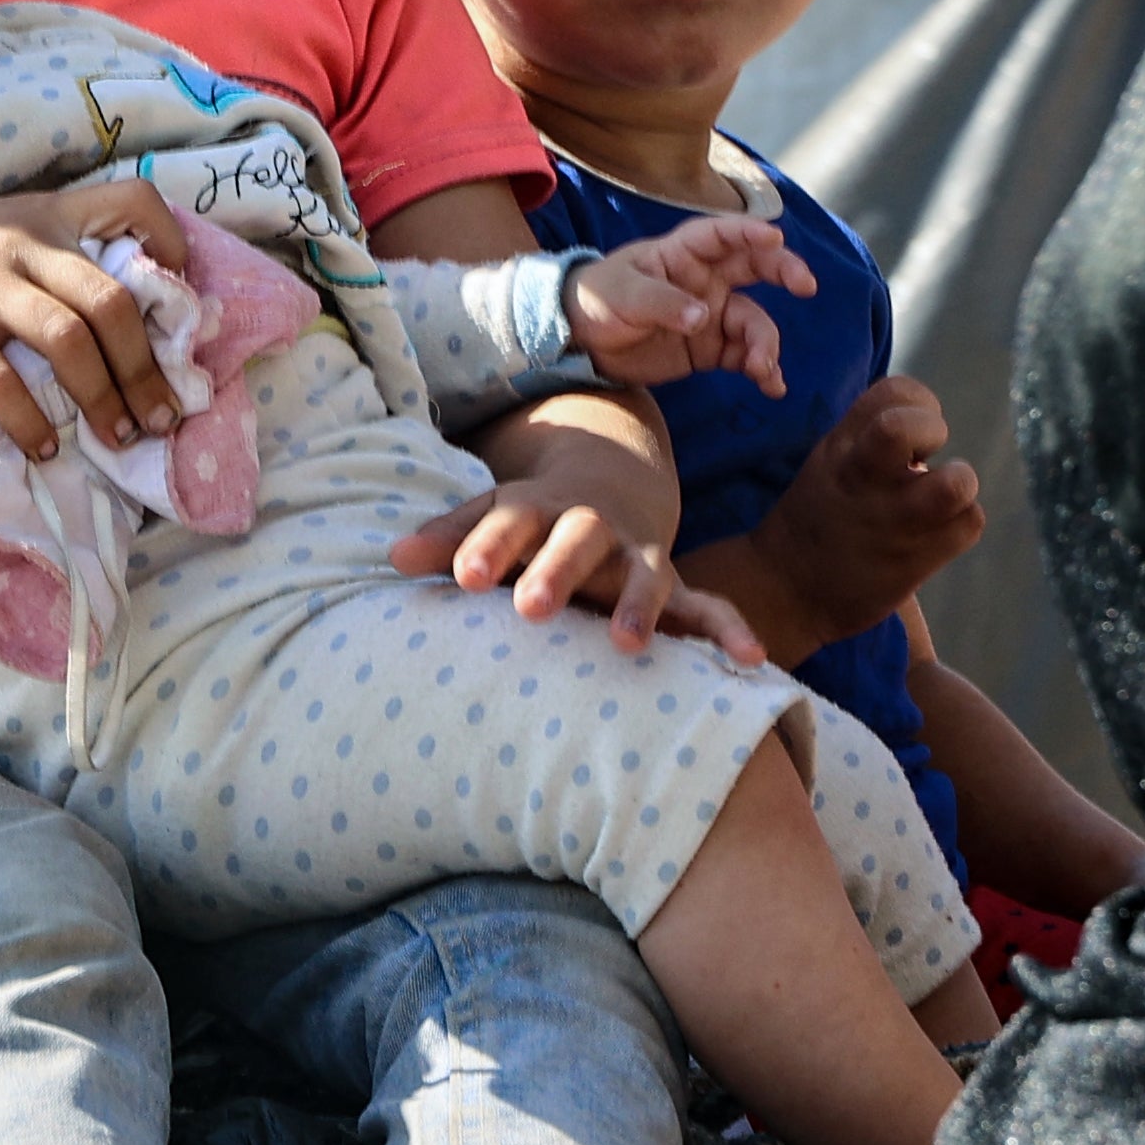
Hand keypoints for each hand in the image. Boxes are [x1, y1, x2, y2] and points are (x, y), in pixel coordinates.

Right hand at [0, 186, 199, 460]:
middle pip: (112, 299)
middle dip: (148, 368)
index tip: (182, 305)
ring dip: (105, 398)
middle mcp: (23, 242)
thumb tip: (124, 325)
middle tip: (164, 416)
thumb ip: (55, 259)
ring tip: (119, 438)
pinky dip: (30, 419)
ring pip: (69, 339)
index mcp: (46, 214)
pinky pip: (0, 378)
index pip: (133, 200)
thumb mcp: (0, 233)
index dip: (174, 245)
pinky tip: (43, 446)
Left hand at [389, 420, 754, 659]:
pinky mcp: (674, 585)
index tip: (461, 577)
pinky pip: (710, 610)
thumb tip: (390, 559)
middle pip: (574, 542)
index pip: (505, 523)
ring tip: (626, 644)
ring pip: (643, 575)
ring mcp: (636, 556)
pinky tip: (753, 661)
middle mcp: (590, 529)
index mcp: (536, 510)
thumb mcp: (490, 518)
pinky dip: (732, 632)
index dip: (483, 548)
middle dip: (555, 571)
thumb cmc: (530, 520)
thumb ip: (449, 539)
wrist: (608, 483)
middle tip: (528, 607)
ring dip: (638, 605)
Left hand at [562, 217, 817, 391]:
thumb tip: (703, 318)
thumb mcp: (620, 296)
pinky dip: (761, 370)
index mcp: (682, 254)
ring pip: (754, 322)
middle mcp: (705, 280)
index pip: (721, 234)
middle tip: (806, 286)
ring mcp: (712, 314)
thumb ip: (661, 303)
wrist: (581, 343)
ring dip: (765, 343)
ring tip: (761, 368)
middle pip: (755, 267)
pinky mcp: (710, 349)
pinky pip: (744, 356)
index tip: (776, 236)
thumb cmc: (596, 300)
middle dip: (784, 271)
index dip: (749, 231)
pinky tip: (772, 387)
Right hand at [747, 379, 988, 647]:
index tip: (910, 434)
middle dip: (932, 430)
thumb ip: (868, 440)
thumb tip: (923, 434)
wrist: (785, 592)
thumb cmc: (814, 522)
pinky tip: (937, 532)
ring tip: (939, 498)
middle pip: (906, 427)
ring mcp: (891, 521)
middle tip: (924, 458)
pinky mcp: (913, 562)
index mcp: (840, 447)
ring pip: (956, 482)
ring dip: (957, 482)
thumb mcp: (827, 464)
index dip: (919, 404)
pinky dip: (962, 523)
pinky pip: (969, 524)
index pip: (894, 391)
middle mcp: (863, 477)